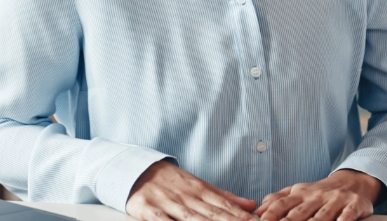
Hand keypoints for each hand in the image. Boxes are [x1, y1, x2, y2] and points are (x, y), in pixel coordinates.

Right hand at [124, 160, 257, 220]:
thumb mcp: (199, 184)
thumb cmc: (171, 181)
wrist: (136, 169)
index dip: (241, 216)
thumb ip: (224, 196)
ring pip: (192, 218)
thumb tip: (251, 204)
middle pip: (212, 214)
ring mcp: (167, 203)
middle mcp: (186, 197)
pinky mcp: (148, 209)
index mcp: (199, 190)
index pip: (225, 206)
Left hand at [257, 168, 381, 220]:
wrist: (351, 181)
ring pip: (323, 215)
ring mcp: (335, 199)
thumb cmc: (318, 192)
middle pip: (301, 212)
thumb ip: (278, 199)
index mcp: (300, 193)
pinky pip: (348, 213)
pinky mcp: (353, 204)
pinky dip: (344, 219)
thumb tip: (258, 210)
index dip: (272, 213)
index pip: (283, 204)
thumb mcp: (298, 192)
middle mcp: (317, 196)